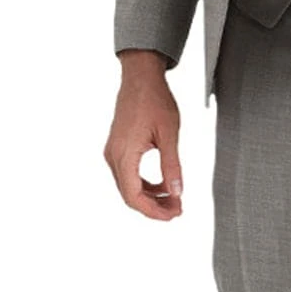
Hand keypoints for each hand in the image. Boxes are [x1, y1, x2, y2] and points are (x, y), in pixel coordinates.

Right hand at [103, 52, 183, 220]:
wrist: (140, 77)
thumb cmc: (154, 99)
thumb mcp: (169, 133)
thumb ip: (172, 164)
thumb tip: (177, 191)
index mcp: (124, 154)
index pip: (135, 197)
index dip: (154, 211)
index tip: (174, 214)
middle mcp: (114, 155)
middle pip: (130, 195)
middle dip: (154, 206)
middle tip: (177, 208)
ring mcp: (113, 151)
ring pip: (128, 186)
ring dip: (149, 196)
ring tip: (173, 197)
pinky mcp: (117, 146)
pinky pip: (127, 174)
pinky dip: (143, 183)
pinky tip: (161, 183)